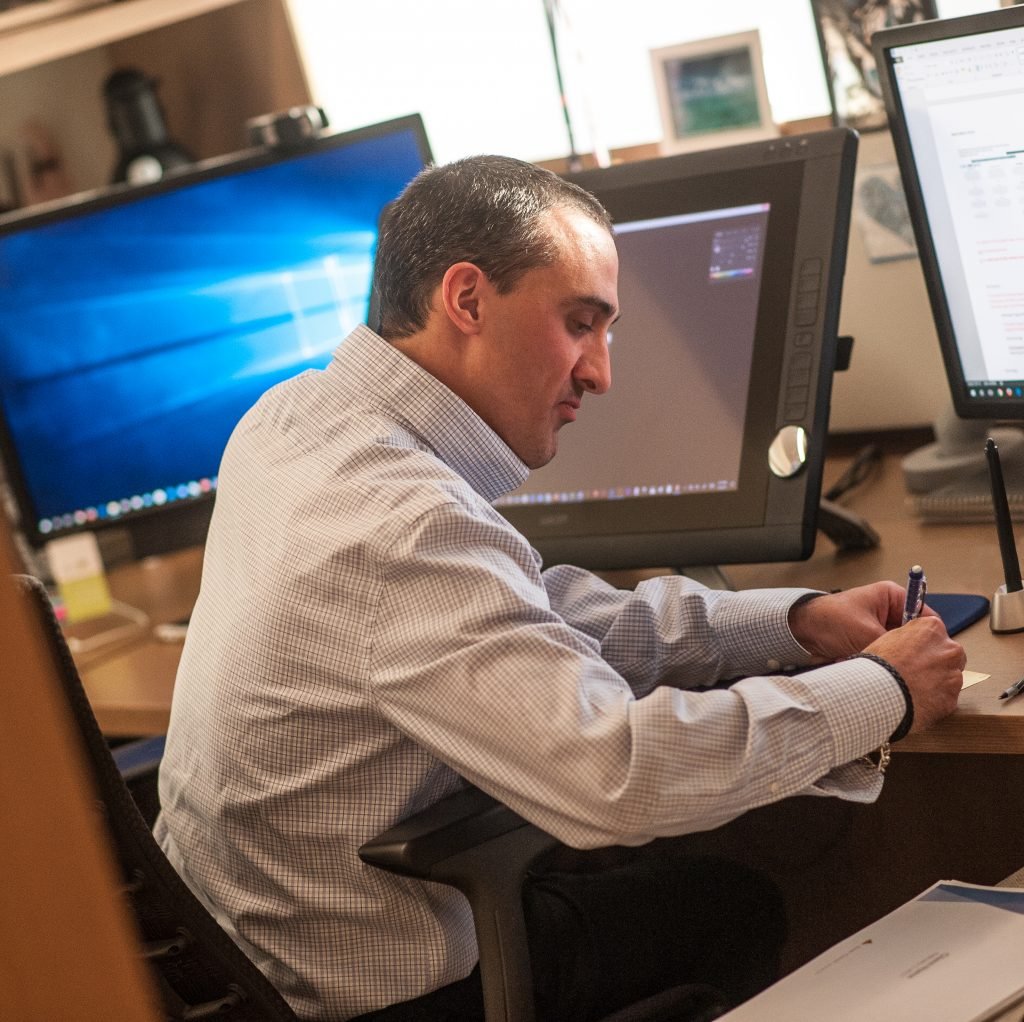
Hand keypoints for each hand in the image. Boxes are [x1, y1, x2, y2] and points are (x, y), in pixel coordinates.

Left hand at [788, 581, 939, 661]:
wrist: (798, 633)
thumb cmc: (827, 620)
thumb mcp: (865, 631)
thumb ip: (893, 644)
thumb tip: (914, 661)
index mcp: (892, 598)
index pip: (926, 618)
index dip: (931, 638)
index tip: (934, 656)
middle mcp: (890, 613)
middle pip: (915, 637)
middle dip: (912, 653)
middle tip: (915, 669)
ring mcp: (881, 630)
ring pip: (902, 650)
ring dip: (896, 661)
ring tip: (894, 671)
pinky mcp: (871, 645)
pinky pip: (887, 658)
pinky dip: (885, 666)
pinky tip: (881, 673)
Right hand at [862, 617, 964, 731]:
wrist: (879, 693)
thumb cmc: (879, 664)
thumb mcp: (890, 637)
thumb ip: (910, 637)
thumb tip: (913, 643)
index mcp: (932, 629)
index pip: (935, 632)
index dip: (924, 643)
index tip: (914, 651)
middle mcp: (950, 649)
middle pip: (948, 654)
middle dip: (936, 662)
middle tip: (914, 670)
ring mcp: (953, 674)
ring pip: (949, 677)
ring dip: (936, 681)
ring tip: (912, 687)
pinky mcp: (952, 698)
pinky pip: (945, 698)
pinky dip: (934, 699)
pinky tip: (916, 699)